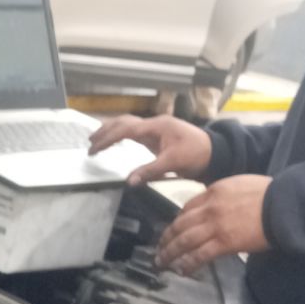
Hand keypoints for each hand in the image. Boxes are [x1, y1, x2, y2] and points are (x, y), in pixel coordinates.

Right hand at [88, 115, 213, 185]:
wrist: (215, 151)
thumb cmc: (197, 154)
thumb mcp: (174, 163)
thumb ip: (150, 171)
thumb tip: (129, 181)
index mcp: (156, 127)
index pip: (125, 130)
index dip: (107, 139)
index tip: (93, 150)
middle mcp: (154, 123)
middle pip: (123, 122)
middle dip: (105, 131)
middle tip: (89, 143)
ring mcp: (155, 128)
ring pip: (128, 123)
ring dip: (111, 130)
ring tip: (96, 140)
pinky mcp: (157, 135)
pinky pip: (134, 130)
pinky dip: (120, 134)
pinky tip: (115, 141)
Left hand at [156, 176, 270, 274]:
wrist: (282, 205)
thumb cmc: (268, 194)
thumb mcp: (240, 185)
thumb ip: (223, 195)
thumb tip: (216, 204)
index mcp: (213, 192)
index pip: (187, 207)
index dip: (177, 221)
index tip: (172, 229)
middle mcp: (209, 209)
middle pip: (180, 225)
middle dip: (166, 239)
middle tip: (159, 248)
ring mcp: (215, 227)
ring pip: (184, 241)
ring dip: (170, 253)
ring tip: (162, 262)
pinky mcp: (224, 243)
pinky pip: (200, 255)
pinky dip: (188, 264)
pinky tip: (182, 270)